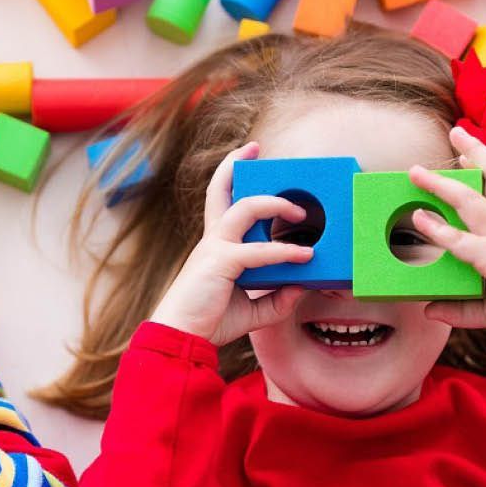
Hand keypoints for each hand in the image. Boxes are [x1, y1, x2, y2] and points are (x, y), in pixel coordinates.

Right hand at [150, 142, 311, 345]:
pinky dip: (283, 251)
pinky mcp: (221, 262)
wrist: (181, 338)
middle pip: (220, 189)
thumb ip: (276, 299)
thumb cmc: (209, 322)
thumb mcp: (252, 310)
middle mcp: (213, 239)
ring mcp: (215, 247)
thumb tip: (302, 287)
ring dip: (276, 204)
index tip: (247, 157)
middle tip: (256, 148)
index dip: (230, 176)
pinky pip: (258, 251)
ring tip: (301, 213)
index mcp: (215, 246)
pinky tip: (304, 256)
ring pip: (245, 208)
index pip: (221, 202)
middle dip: (236, 164)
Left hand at [408, 127, 485, 364]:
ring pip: (469, 201)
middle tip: (456, 131)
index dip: (483, 167)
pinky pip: (461, 240)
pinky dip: (439, 229)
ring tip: (415, 172)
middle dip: (474, 151)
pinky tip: (420, 218)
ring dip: (440, 184)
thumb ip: (459, 308)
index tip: (466, 152)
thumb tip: (430, 310)